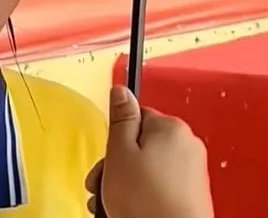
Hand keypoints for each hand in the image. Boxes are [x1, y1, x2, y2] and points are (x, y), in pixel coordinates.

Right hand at [86, 86, 213, 217]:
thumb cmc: (146, 202)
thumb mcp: (120, 151)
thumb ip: (120, 117)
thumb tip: (121, 90)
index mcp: (170, 127)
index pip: (134, 117)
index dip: (115, 139)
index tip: (107, 158)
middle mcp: (186, 145)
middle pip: (140, 144)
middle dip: (118, 165)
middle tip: (103, 185)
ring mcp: (192, 173)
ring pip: (148, 168)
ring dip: (127, 183)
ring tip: (112, 204)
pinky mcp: (192, 196)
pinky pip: (160, 186)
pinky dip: (143, 196)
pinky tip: (129, 210)